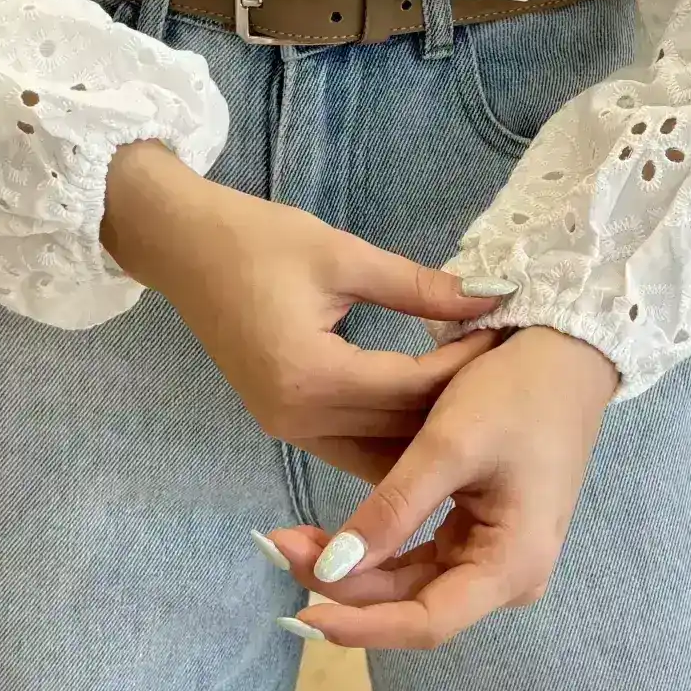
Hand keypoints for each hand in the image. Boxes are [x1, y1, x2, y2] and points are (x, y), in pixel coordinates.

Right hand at [100, 141, 509, 479]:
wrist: (181, 245)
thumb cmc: (256, 239)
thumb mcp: (343, 254)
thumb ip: (419, 286)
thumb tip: (491, 295)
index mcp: (311, 375)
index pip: (410, 386)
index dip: (464, 365)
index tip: (508, 341)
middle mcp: (298, 417)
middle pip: (396, 429)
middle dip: (453, 405)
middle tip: (505, 378)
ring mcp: (286, 427)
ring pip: (375, 451)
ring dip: (424, 430)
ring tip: (476, 400)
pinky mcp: (282, 421)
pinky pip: (350, 445)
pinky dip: (391, 433)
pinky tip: (428, 414)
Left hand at [267, 326, 618, 647]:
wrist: (566, 352)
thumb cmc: (516, 392)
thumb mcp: (447, 444)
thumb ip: (392, 511)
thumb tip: (328, 574)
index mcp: (511, 564)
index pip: (426, 622)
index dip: (360, 624)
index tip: (298, 609)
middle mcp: (509, 574)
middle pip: (415, 604)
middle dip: (345, 586)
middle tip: (280, 547)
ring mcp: (497, 554)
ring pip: (414, 582)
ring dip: (356, 568)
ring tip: (294, 538)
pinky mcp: (484, 530)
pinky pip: (424, 555)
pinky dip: (380, 546)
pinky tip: (335, 534)